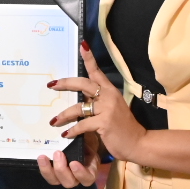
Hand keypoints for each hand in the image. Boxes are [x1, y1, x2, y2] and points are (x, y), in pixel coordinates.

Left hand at [37, 133, 99, 188]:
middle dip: (61, 169)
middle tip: (57, 153)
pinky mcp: (53, 175)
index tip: (73, 163)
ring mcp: (63, 178)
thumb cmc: (86, 144)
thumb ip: (85, 141)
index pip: (87, 178)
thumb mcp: (90, 142)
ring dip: (47, 170)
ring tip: (42, 157)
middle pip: (68, 182)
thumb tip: (76, 133)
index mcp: (89, 172)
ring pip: (55, 181)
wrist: (78, 145)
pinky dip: (43, 167)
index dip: (80, 173)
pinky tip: (40, 157)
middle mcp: (76, 178)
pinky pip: (47, 175)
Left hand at [49, 45, 144, 163]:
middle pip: (84, 84)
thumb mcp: (111, 110)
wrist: (138, 143)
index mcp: (110, 91)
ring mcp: (107, 109)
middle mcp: (109, 96)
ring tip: (54, 121)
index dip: (90, 59)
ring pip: (79, 108)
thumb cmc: (122, 128)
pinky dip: (73, 130)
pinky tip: (66, 134)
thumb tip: (80, 101)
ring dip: (64, 115)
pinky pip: (82, 125)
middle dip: (66, 83)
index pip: (98, 72)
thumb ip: (97, 103)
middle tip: (51, 85)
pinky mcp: (104, 123)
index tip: (82, 45)